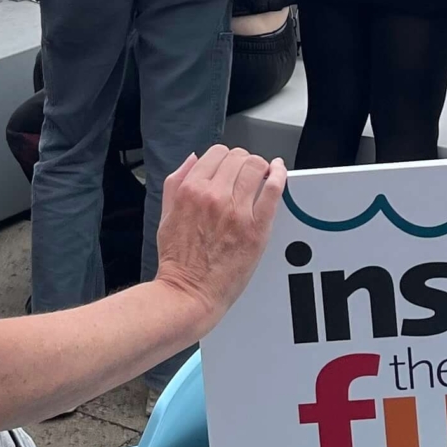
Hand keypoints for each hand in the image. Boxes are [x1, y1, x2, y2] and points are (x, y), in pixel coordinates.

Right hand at [151, 145, 284, 330]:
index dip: (226, 157)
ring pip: (257, 167)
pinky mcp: (257, 227)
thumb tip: (192, 160)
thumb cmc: (178, 261)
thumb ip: (176, 182)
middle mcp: (213, 196)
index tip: (230, 166)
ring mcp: (237, 211)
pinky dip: (280, 175)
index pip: (216, 153)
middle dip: (243, 162)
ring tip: (262, 176)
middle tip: (246, 173)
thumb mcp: (166, 214)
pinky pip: (274, 190)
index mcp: (190, 190)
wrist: (189, 292)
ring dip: (260, 168)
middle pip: (239, 158)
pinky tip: (279, 173)